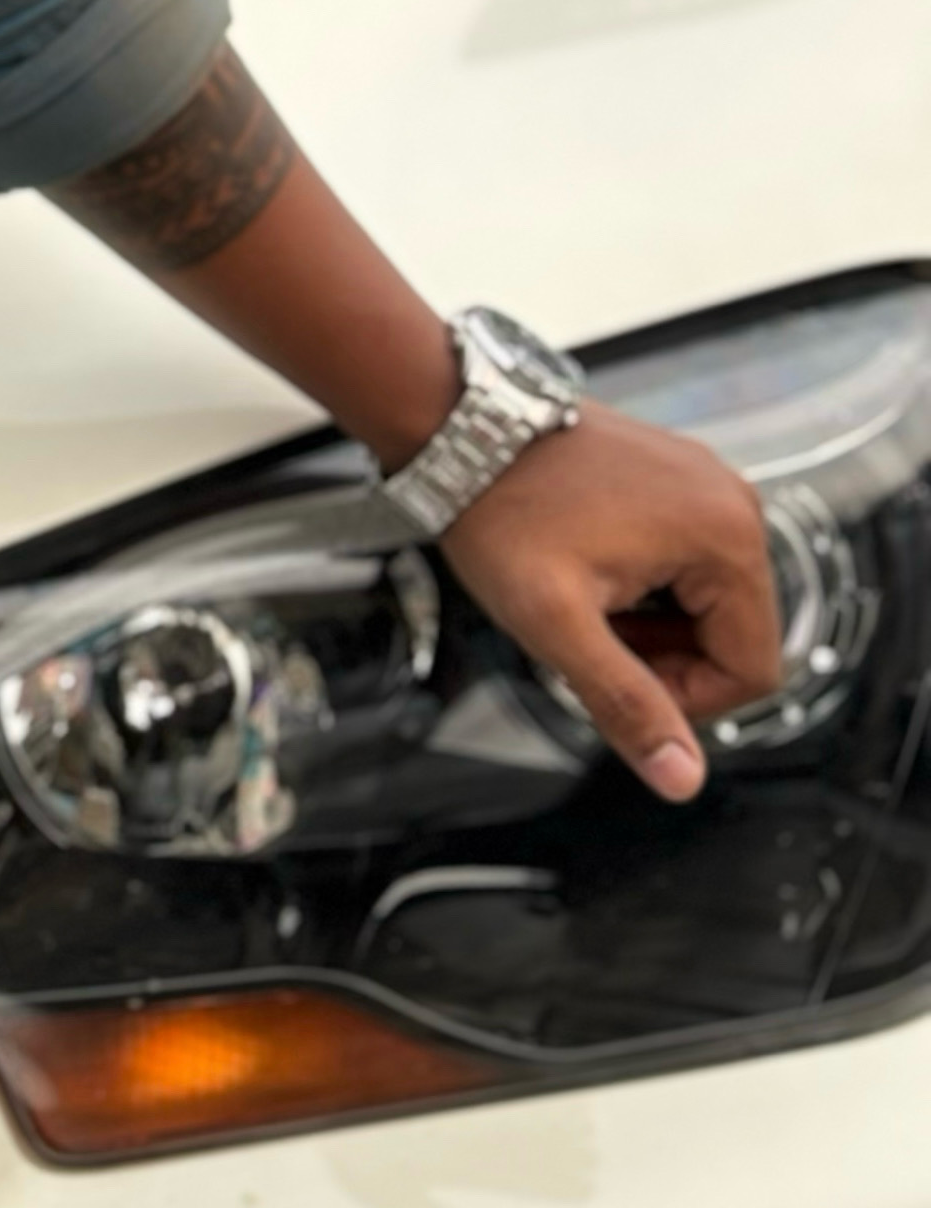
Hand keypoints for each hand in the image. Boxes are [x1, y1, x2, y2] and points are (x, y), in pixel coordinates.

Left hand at [436, 401, 784, 800]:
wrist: (456, 427)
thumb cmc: (499, 511)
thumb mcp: (557, 624)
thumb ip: (628, 705)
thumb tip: (684, 781)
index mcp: (728, 535)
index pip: (752, 671)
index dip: (684, 696)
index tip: (612, 670)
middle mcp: (733, 501)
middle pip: (733, 636)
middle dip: (663, 655)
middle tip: (588, 630)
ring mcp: (705, 482)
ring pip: (707, 604)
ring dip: (651, 622)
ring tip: (583, 596)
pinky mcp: (676, 477)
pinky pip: (686, 562)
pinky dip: (644, 584)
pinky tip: (590, 567)